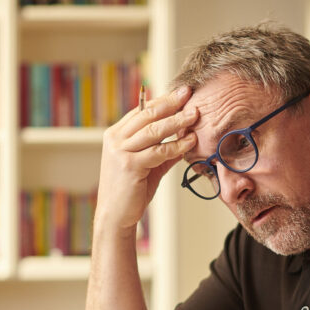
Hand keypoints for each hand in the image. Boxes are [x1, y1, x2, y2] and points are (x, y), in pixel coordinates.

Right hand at [95, 86, 198, 234]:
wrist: (114, 216)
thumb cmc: (130, 191)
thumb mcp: (146, 165)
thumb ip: (162, 150)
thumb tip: (186, 137)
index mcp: (116, 134)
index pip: (141, 110)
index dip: (163, 100)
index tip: (181, 93)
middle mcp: (115, 139)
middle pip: (147, 115)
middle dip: (170, 103)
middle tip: (189, 94)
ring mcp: (120, 151)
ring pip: (153, 130)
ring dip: (177, 121)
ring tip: (195, 115)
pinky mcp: (129, 165)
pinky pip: (158, 151)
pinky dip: (177, 145)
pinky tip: (190, 142)